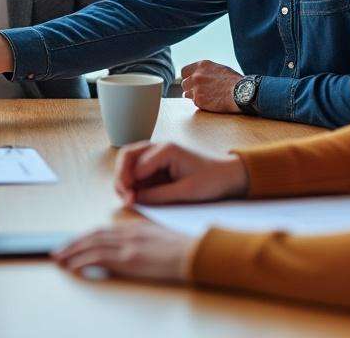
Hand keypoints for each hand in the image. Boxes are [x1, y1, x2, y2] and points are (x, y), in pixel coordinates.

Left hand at [52, 222, 192, 282]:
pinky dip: (82, 261)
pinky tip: (73, 267)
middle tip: (58, 250)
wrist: (195, 253)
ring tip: (59, 259)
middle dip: (73, 243)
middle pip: (93, 235)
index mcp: (135, 228)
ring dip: (72, 252)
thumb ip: (142, 240)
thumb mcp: (159, 238)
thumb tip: (130, 249)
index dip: (85, 236)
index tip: (74, 242)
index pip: (102, 230)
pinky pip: (98, 258)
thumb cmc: (183, 249)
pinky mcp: (129, 258)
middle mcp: (128, 233)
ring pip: (91, 245)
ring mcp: (128, 245)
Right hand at [114, 141, 248, 205]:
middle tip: (124, 198)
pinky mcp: (158, 164)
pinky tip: (135, 195)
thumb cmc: (211, 181)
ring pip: (128, 162)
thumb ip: (158, 195)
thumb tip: (134, 199)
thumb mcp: (186, 192)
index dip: (128, 183)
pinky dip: (132, 182)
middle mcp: (158, 147)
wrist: (229, 175)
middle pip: (126, 157)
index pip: (135, 164)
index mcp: (166, 149)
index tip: (130, 201)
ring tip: (127, 198)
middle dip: (120, 177)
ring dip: (123, 179)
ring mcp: (156, 154)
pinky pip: (137, 170)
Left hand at [179, 59, 242, 113]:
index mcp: (202, 66)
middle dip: (190, 88)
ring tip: (205, 97)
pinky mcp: (198, 100)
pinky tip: (210, 102)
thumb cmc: (234, 81)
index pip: (184, 71)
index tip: (190, 81)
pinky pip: (194, 102)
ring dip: (193, 96)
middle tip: (197, 91)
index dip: (187, 77)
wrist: (241, 93)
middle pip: (184, 83)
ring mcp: (196, 88)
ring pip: (186, 94)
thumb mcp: (219, 69)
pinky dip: (200, 103)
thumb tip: (199, 74)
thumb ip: (206, 71)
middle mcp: (196, 76)